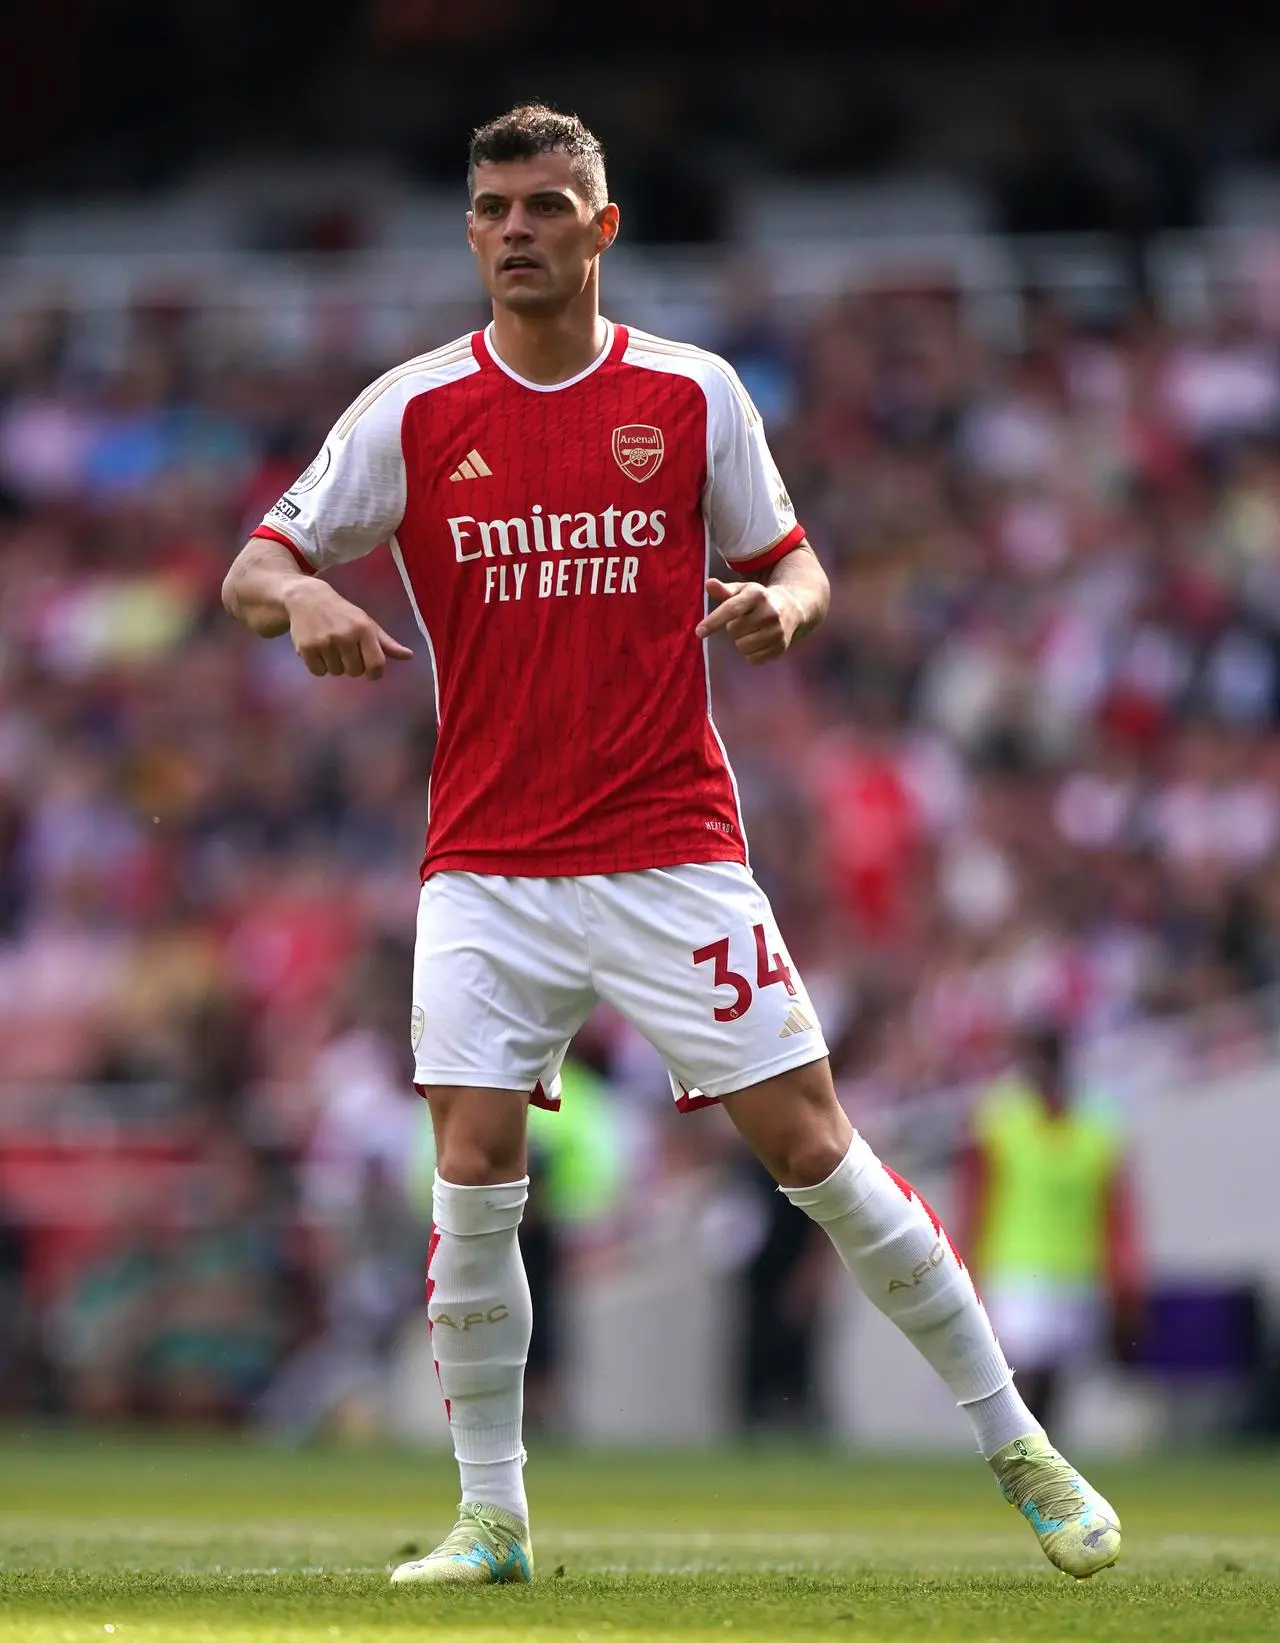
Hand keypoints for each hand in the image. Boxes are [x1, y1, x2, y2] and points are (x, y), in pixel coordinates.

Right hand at [283, 580, 412, 679]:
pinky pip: (319, 672)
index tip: (371, 671)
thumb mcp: (367, 623)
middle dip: (352, 665)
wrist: (306, 599)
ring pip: (336, 672)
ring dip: (334, 665)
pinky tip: (318, 650)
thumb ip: (387, 643)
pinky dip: (319, 666)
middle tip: (345, 649)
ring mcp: (324, 643)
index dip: (375, 673)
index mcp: (363, 630)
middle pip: (355, 672)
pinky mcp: (306, 649)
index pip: (376, 665)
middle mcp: (345, 636)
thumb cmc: (342, 613)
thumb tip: (409, 656)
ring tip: (330, 647)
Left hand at [695, 578, 801, 664]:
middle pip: (734, 631)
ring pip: (742, 647)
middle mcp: (770, 612)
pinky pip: (753, 659)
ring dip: (741, 642)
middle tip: (745, 620)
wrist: (791, 608)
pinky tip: (758, 641)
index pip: (731, 610)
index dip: (713, 622)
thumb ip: (724, 590)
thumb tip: (708, 584)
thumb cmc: (758, 600)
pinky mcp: (781, 647)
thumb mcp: (742, 590)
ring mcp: (777, 631)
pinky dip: (751, 653)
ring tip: (752, 631)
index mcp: (757, 595)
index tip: (699, 632)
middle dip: (733, 628)